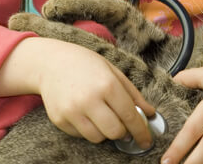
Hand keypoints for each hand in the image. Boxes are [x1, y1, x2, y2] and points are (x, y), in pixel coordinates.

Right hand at [37, 38, 154, 147]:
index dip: (141, 131)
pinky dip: (88, 129)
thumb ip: (133, 94)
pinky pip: (81, 135)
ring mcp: (72, 111)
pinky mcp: (59, 119)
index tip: (146, 140)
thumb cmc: (86, 64)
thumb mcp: (113, 71)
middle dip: (124, 132)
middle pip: (115, 132)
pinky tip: (86, 113)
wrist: (52, 62)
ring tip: (103, 115)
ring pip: (98, 138)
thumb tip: (150, 113)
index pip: (130, 116)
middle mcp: (89, 99)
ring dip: (105, 132)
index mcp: (107, 84)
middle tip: (124, 126)